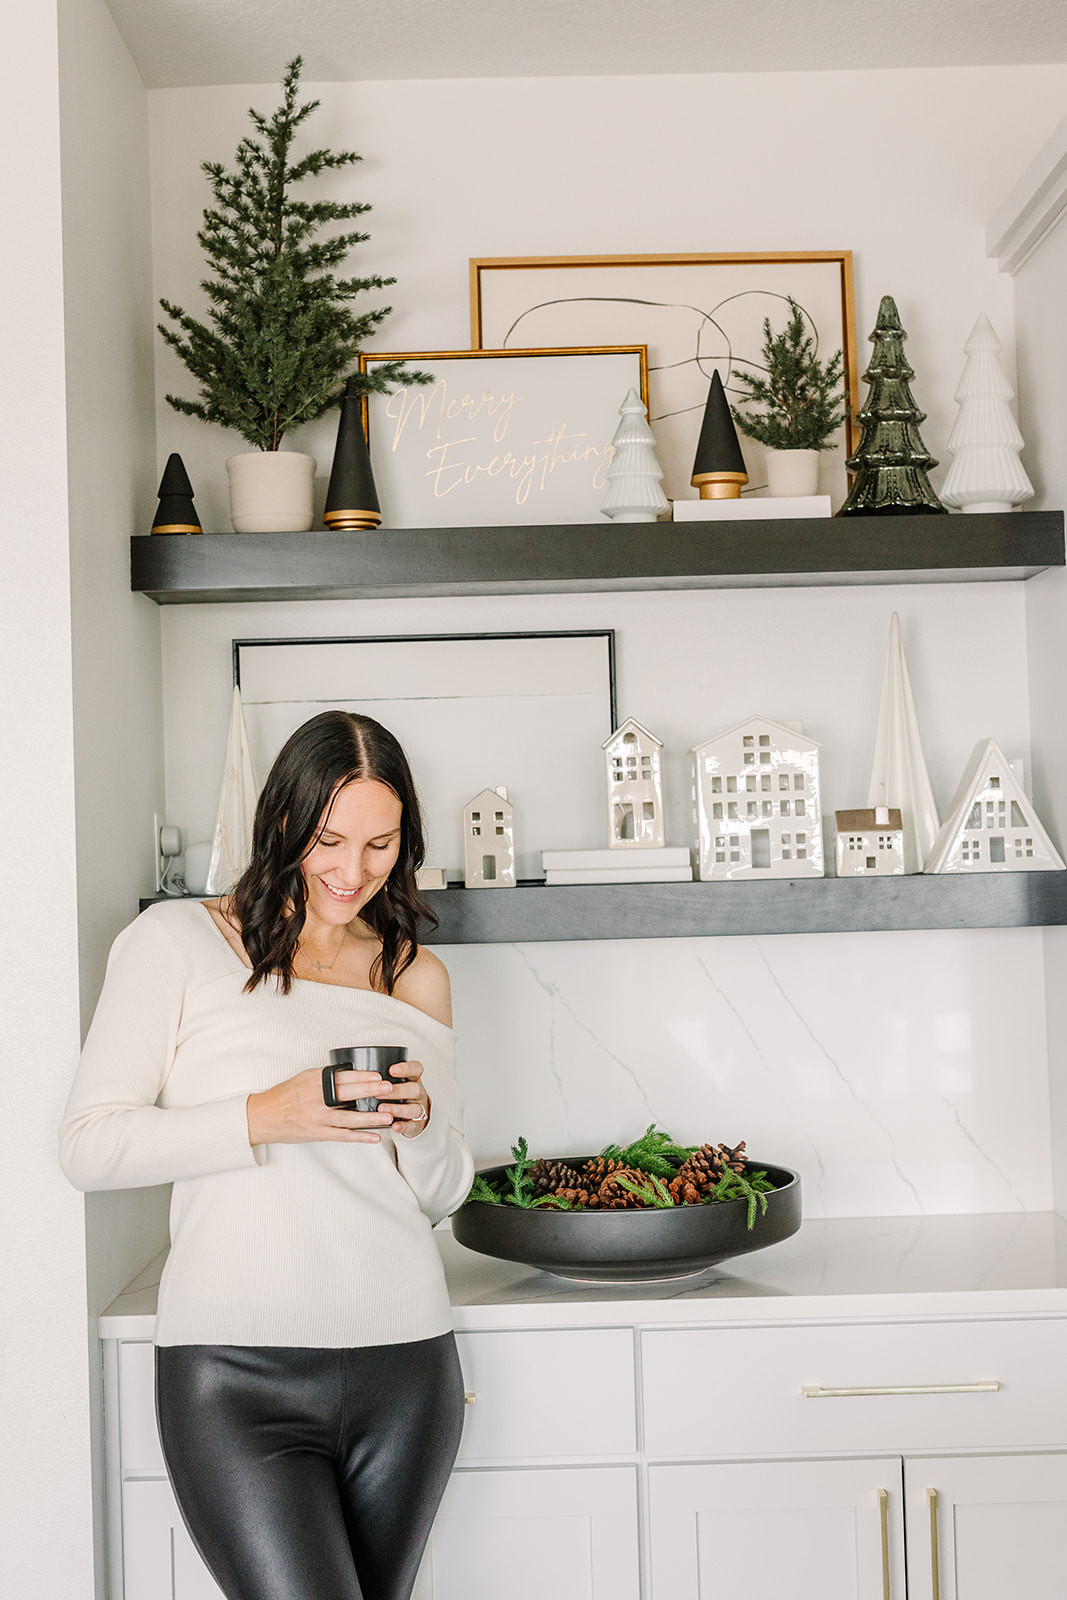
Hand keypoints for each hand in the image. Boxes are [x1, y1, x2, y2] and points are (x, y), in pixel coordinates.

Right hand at [246, 1067, 396, 1146]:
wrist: (263, 1117)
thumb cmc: (285, 1096)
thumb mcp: (304, 1078)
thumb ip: (325, 1076)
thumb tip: (351, 1074)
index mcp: (313, 1081)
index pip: (342, 1076)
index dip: (363, 1076)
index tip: (379, 1075)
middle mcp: (316, 1098)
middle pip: (348, 1094)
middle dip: (371, 1091)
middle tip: (389, 1089)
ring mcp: (317, 1118)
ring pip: (349, 1118)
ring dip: (371, 1117)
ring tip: (389, 1115)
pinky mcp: (317, 1133)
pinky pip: (342, 1136)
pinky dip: (360, 1137)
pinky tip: (374, 1136)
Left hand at [371, 1059, 431, 1138]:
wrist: (413, 1115)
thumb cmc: (399, 1095)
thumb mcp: (395, 1082)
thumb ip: (383, 1078)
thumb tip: (360, 1073)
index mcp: (413, 1079)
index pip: (416, 1069)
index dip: (406, 1068)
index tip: (391, 1070)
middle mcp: (418, 1093)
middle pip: (415, 1089)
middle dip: (397, 1091)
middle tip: (378, 1093)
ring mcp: (419, 1109)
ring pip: (415, 1109)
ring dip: (398, 1109)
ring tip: (382, 1109)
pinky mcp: (417, 1125)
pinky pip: (413, 1126)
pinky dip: (403, 1126)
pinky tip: (394, 1126)